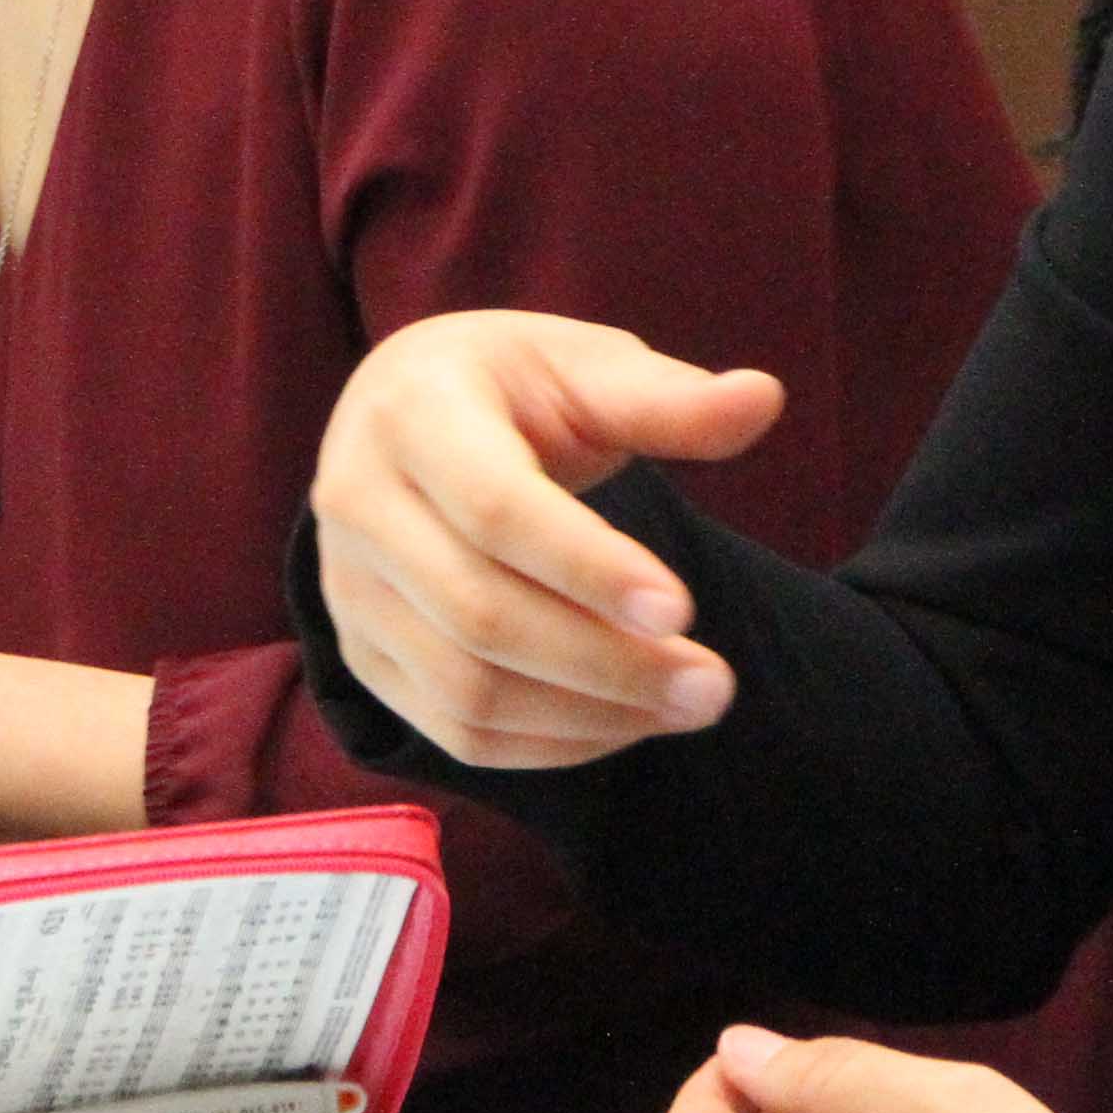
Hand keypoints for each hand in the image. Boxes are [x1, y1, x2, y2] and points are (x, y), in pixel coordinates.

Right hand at [308, 310, 784, 768]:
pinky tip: (627, 721)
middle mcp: (356, 502)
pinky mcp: (363, 654)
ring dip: (590, 715)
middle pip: (480, 615)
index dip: (589, 568)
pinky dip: (551, 744)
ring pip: (467, 689)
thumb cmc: (511, 390)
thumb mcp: (583, 368)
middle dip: (609, 663)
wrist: (399, 417)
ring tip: (688, 704)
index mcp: (411, 412)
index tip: (685, 611)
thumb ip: (667, 400)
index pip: (495, 509)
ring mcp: (348, 588)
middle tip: (716, 685)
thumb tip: (765, 397)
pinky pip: (455, 731)